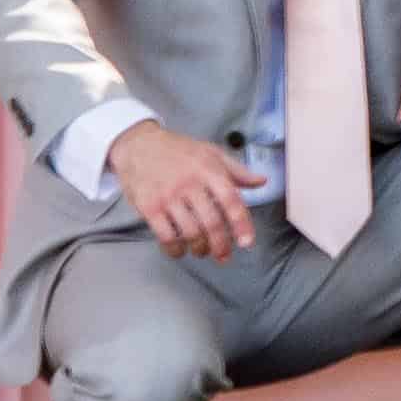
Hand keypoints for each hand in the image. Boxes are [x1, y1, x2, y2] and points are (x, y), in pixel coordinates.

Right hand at [110, 122, 253, 259]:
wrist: (138, 145)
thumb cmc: (179, 150)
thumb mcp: (210, 152)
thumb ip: (236, 170)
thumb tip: (262, 182)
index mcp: (208, 169)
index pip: (230, 200)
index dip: (241, 223)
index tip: (246, 242)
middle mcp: (189, 184)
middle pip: (211, 222)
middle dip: (220, 245)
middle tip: (223, 256)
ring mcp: (168, 196)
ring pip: (190, 233)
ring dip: (199, 249)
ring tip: (202, 251)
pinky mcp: (149, 207)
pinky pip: (166, 236)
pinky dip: (175, 249)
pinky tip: (180, 250)